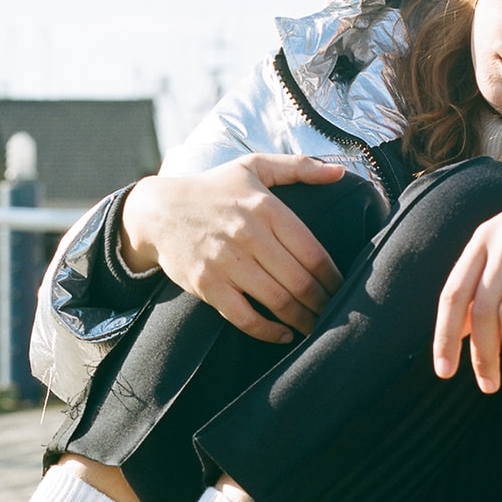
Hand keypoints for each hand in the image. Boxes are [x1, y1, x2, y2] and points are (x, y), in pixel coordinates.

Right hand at [121, 154, 347, 342]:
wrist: (157, 211)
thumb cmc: (212, 189)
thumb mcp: (253, 166)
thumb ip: (298, 167)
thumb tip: (340, 172)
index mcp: (265, 208)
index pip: (312, 251)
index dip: (334, 277)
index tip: (345, 289)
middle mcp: (248, 235)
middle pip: (300, 280)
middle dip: (323, 303)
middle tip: (337, 313)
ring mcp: (226, 262)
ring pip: (277, 301)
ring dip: (303, 320)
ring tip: (316, 327)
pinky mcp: (207, 284)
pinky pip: (245, 317)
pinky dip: (269, 332)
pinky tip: (284, 335)